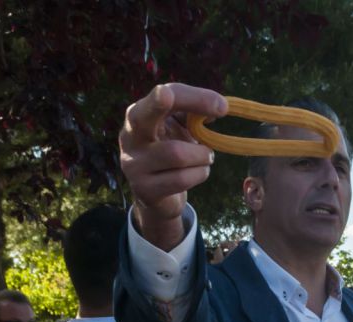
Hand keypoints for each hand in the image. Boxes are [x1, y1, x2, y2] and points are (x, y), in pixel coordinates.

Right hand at [119, 83, 227, 248]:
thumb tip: (218, 106)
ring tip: (206, 157)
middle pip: (145, 115)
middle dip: (174, 107)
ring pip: (177, 154)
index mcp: (139, 114)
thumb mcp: (179, 128)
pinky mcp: (145, 189)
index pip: (164, 96)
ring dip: (202, 155)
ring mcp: (134, 164)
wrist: (155, 194)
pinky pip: (181, 179)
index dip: (193, 98)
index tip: (223, 106)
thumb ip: (193, 114)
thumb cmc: (169, 151)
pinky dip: (199, 174)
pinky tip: (199, 172)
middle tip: (216, 108)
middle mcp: (130, 137)